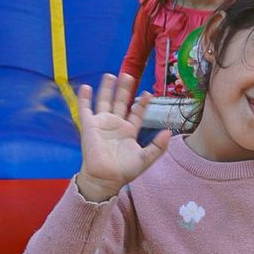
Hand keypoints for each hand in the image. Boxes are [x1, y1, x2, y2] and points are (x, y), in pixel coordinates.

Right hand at [74, 73, 169, 201]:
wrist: (105, 178)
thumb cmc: (124, 170)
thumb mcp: (146, 158)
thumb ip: (158, 146)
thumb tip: (168, 131)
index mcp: (129, 131)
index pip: (136, 113)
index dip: (142, 103)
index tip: (148, 93)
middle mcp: (115, 124)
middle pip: (121, 102)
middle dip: (124, 89)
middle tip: (128, 75)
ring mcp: (102, 123)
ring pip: (104, 101)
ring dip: (107, 89)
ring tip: (110, 75)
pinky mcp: (89, 125)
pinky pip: (85, 109)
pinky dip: (84, 98)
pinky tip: (86, 87)